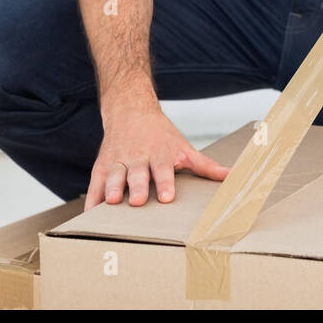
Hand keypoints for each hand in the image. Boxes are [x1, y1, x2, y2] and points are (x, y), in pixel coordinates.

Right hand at [85, 100, 230, 209]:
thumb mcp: (184, 148)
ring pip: (114, 176)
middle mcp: (138, 157)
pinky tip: (90, 212)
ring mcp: (118, 161)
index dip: (166, 183)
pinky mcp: (102, 166)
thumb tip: (232, 176)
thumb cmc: (161, 135)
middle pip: (138, 174)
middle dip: (138, 187)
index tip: (168, 197)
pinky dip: (92, 198)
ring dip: (113, 189)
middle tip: (139, 201)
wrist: (131, 110)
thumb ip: (206, 166)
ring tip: (112, 202)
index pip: (164, 170)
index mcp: (160, 155)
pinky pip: (95, 183)